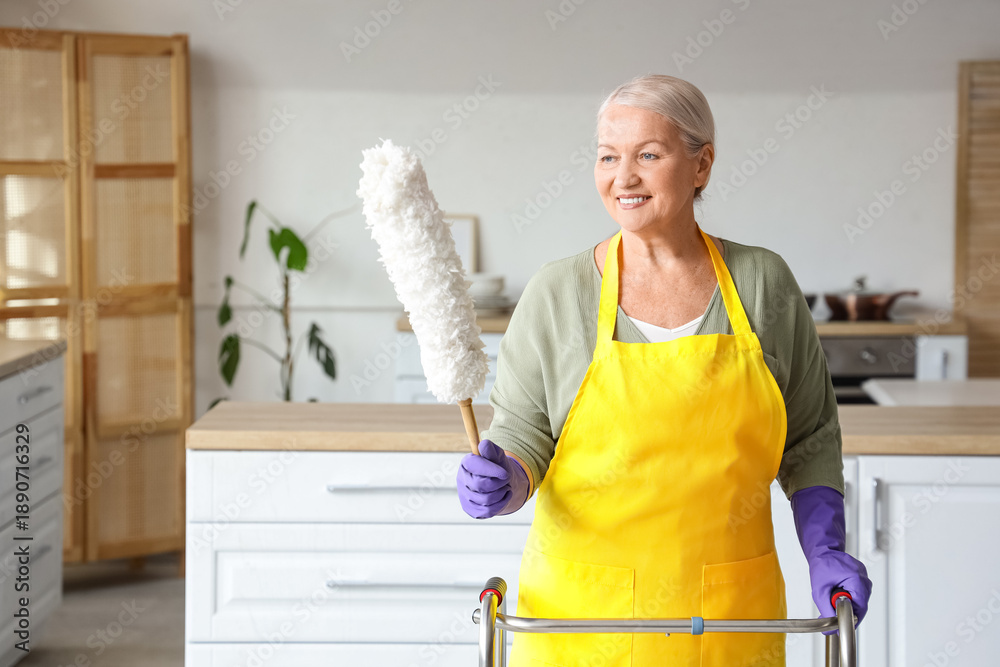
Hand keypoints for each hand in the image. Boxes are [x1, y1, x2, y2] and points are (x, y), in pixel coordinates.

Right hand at [457, 439, 529, 518]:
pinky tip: (504, 496)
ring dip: (501, 493)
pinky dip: (501, 503)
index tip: (505, 473)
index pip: (474, 466)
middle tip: (506, 479)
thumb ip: (491, 450)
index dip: (491, 470)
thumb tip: (484, 444)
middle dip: (498, 483)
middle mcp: (462, 479)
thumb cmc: (498, 467)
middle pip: (480, 485)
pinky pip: (487, 511)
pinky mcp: (470, 509)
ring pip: (485, 500)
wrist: (502, 483)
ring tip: (505, 487)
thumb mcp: (498, 456)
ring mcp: (464, 496)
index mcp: (467, 463)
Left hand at [790, 485, 871, 633]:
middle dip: (848, 612)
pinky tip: (838, 595)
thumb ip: (826, 608)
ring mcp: (864, 577)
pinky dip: (849, 597)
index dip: (851, 619)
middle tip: (835, 617)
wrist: (822, 550)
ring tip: (834, 601)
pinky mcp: (861, 578)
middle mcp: (864, 578)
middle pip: (861, 605)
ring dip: (848, 605)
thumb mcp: (819, 589)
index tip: (843, 626)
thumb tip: (830, 625)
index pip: (860, 607)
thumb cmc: (822, 564)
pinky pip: (858, 593)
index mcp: (857, 579)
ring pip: (860, 600)